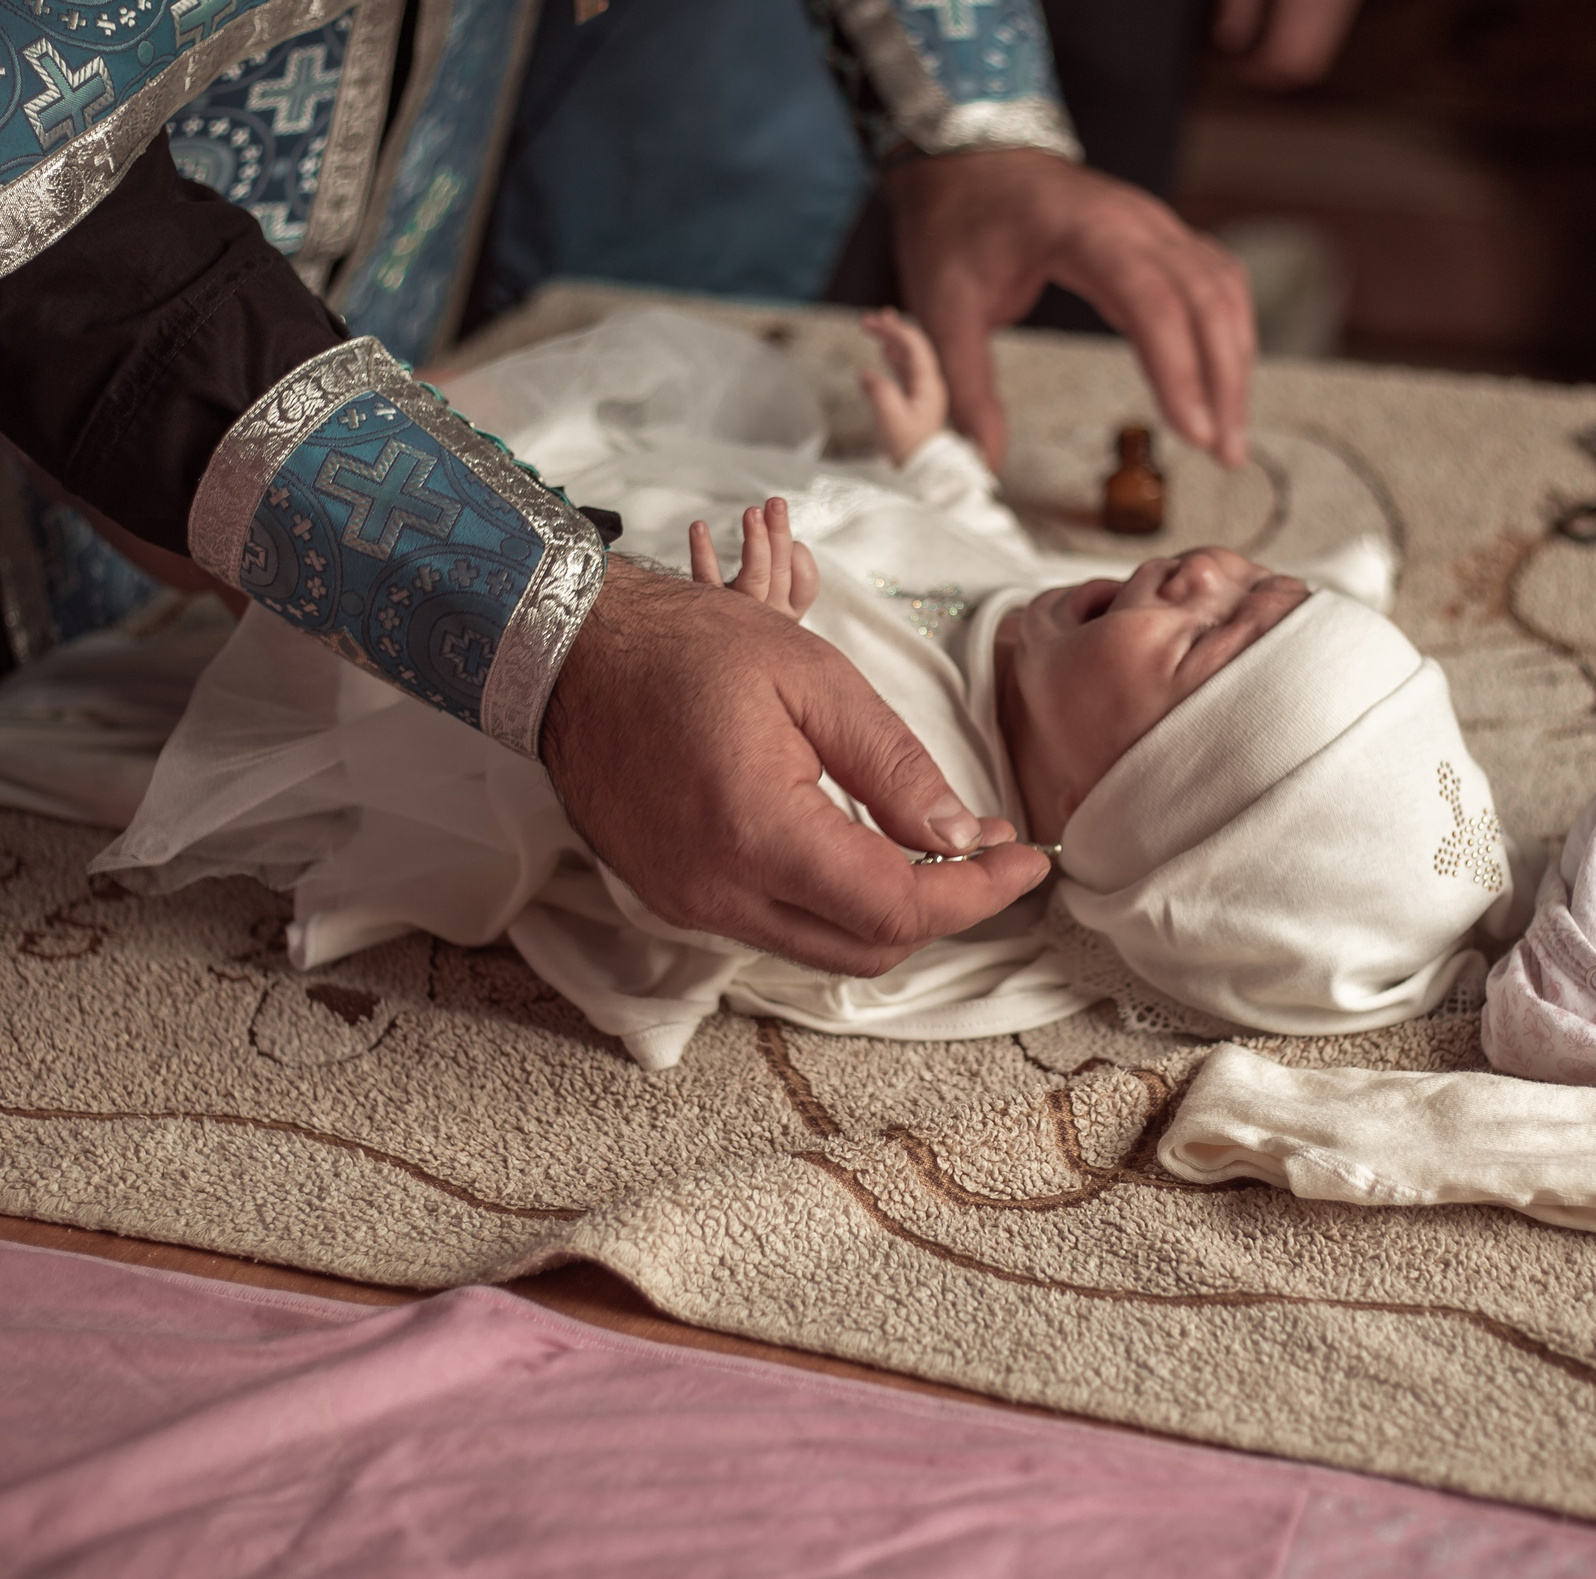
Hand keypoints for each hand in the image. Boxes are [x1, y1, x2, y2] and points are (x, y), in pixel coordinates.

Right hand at [540, 558, 1048, 973]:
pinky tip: (861, 847)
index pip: (895, 907)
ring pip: (822, 946)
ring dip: (889, 909)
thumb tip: (961, 839)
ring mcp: (689, 903)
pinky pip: (776, 924)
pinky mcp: (675, 896)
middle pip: (866, 948)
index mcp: (759, 833)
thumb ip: (896, 769)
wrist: (570, 652)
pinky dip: (832, 901)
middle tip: (987, 851)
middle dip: (944, 909)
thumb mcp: (815, 680)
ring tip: (936, 846)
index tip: (1025, 859)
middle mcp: (719, 891)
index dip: (976, 894)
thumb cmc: (688, 648)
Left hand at [689, 497, 818, 622]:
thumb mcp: (778, 600)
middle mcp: (768, 615)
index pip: (807, 584)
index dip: (801, 558)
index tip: (793, 543)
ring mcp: (739, 614)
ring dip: (755, 541)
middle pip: (779, 571)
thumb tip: (792, 545)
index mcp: (789, 613)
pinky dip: (702, 552)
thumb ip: (787, 571)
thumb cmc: (750, 613)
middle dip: (779, 534)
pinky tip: (699, 526)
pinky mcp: (707, 608)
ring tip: (752, 512)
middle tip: (776, 503)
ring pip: (754, 576)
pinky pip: (707, 579)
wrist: (715, 648)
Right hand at [858, 307, 948, 463]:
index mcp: (928, 385)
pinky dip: (891, 358)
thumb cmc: (908, 450)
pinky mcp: (914, 402)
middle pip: (912, 347)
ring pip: (908, 358)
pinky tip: (881, 353)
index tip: (873, 322)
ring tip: (876, 325)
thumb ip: (879, 393)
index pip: (914, 346)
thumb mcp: (890, 421)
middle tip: (868, 319)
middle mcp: (928, 385)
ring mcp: (922, 393)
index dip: (894, 330)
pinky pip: (903, 372)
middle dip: (891, 330)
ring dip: (891, 340)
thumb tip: (866, 375)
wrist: (921, 473)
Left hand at [888, 149, 1254, 468]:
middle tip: (1224, 453)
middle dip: (1224, 380)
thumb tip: (986, 461)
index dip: (1179, 367)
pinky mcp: (1162, 237)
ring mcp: (1155, 225)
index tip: (1191, 430)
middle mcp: (1134, 221)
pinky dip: (1229, 331)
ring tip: (1227, 433)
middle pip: (1207, 298)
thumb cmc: (956, 224)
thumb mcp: (941, 307)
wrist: (968, 158)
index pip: (1152, 300)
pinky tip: (1223, 380)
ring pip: (1223, 290)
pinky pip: (1217, 281)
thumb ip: (965, 387)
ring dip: (1235, 361)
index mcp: (1081, 231)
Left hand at [1214, 0, 1370, 89]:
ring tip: (1262, 51)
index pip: (1285, 62)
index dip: (1258, 75)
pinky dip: (1308, 41)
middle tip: (1247, 68)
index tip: (1233, 70)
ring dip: (1293, 59)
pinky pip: (1333, 32)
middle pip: (1309, 67)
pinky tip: (1285, 28)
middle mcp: (1333, 4)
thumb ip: (1236, 3)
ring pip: (1324, 53)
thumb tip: (1229, 41)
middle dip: (1276, 75)